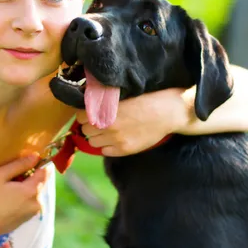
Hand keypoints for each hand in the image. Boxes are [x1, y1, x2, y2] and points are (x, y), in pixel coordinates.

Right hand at [0, 155, 47, 247]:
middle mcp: (37, 203)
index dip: (38, 164)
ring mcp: (33, 213)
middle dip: (30, 176)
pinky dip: (23, 198)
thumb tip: (36, 156)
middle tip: (12, 177)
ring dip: (26, 188)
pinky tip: (8, 200)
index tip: (26, 162)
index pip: (45, 172)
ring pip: (35, 193)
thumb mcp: (0, 175)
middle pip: (40, 183)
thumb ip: (20, 164)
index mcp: (32, 191)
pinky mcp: (27, 219)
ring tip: (8, 189)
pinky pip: (30, 203)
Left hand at [76, 88, 192, 156]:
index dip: (85, 115)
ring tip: (108, 132)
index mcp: (105, 110)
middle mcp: (107, 125)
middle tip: (100, 122)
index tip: (91, 113)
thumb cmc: (146, 99)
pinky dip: (108, 147)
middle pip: (85, 130)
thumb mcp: (121, 96)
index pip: (80, 116)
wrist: (167, 112)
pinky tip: (116, 139)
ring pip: (93, 143)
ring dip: (97, 137)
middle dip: (90, 126)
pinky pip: (105, 152)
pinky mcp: (124, 149)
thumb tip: (89, 105)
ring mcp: (115, 139)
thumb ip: (104, 102)